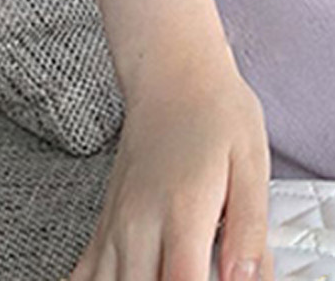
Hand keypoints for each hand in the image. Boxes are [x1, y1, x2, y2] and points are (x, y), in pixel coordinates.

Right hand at [69, 52, 276, 280]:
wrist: (173, 75)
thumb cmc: (217, 113)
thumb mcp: (252, 163)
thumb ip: (250, 228)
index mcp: (182, 210)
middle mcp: (138, 225)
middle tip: (202, 272)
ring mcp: (114, 229)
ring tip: (167, 272)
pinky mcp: (101, 229)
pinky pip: (82, 279)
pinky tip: (130, 277)